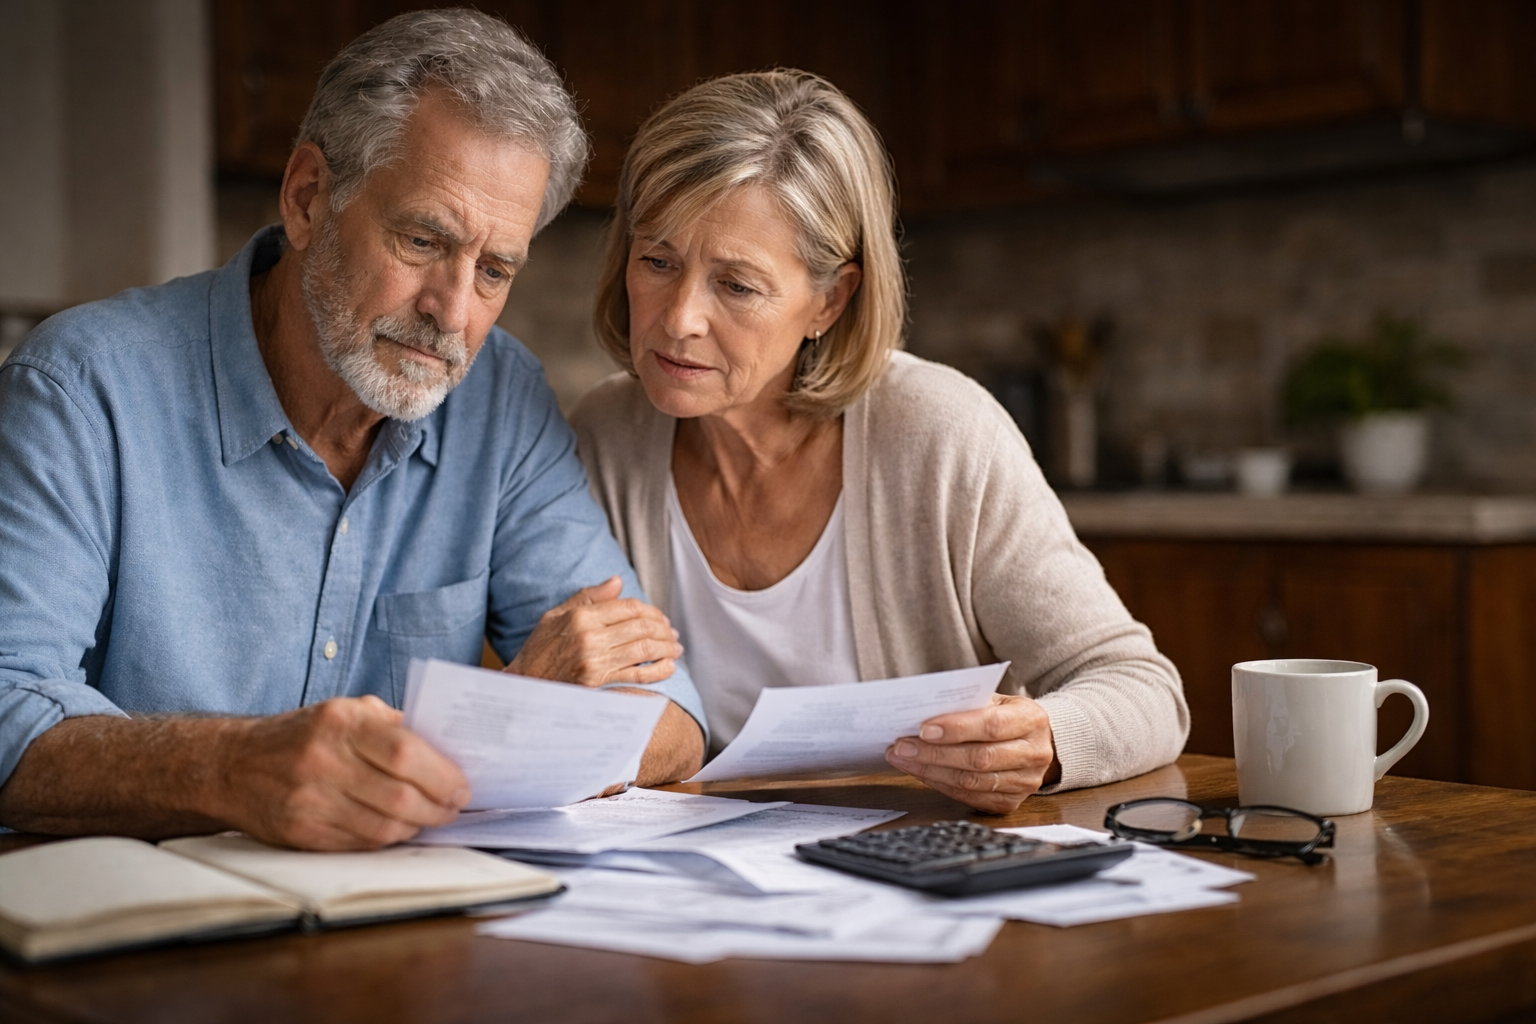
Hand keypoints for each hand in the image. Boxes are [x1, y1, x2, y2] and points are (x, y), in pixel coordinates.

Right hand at [214, 696, 469, 849]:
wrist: (232, 765)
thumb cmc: (302, 735)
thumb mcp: (345, 712)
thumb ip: (392, 726)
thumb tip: (445, 750)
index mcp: (340, 722)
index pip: (406, 752)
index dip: (442, 776)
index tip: (462, 787)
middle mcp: (323, 760)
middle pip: (400, 796)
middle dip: (438, 808)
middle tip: (453, 808)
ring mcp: (309, 800)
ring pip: (383, 828)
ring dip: (416, 828)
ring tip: (429, 819)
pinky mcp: (300, 833)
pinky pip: (359, 844)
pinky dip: (386, 840)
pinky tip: (397, 829)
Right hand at [507, 576, 682, 686]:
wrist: (524, 685)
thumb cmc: (539, 649)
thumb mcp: (556, 615)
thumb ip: (589, 596)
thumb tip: (617, 581)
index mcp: (581, 616)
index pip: (628, 607)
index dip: (651, 611)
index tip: (661, 618)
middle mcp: (590, 637)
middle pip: (640, 627)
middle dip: (663, 629)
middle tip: (673, 634)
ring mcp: (595, 661)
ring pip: (644, 649)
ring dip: (666, 648)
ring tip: (676, 649)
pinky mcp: (598, 683)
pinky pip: (638, 675)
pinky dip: (658, 671)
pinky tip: (669, 667)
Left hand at [884, 693, 1059, 813]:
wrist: (1040, 742)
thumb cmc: (1008, 716)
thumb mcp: (996, 700)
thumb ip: (968, 705)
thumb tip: (922, 713)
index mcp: (1032, 720)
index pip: (992, 726)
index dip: (956, 728)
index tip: (923, 729)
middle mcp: (1033, 754)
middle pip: (979, 758)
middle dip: (935, 753)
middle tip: (902, 746)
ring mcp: (1024, 782)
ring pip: (971, 782)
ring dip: (931, 771)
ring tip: (903, 759)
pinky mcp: (1010, 802)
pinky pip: (970, 797)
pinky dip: (940, 784)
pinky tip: (921, 772)